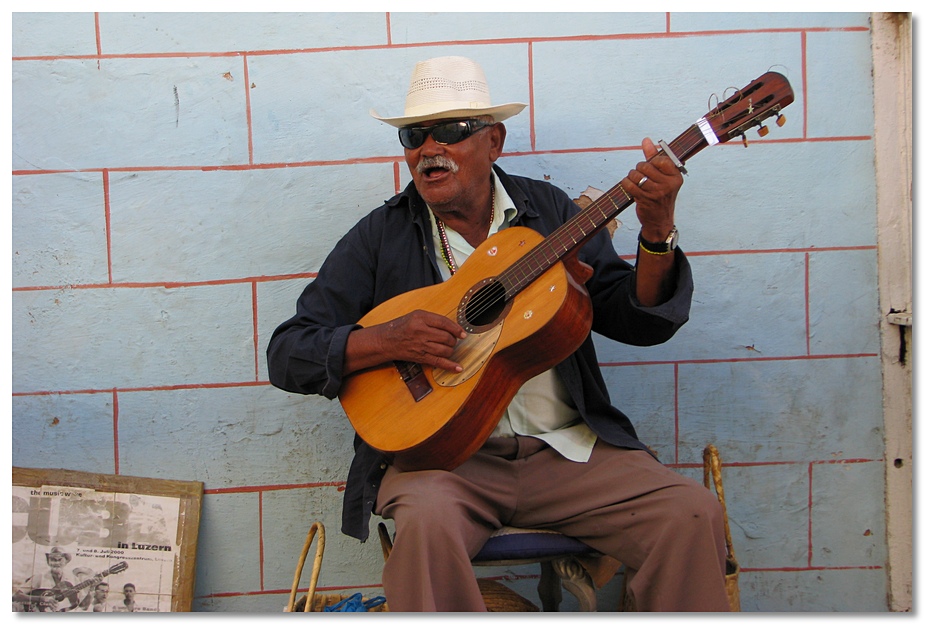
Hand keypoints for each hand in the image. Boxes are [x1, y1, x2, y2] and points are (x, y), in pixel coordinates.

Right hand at [345, 309, 466, 374]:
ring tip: (449, 347)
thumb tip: (453, 327)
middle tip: (452, 339)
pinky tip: (459, 368)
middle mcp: (421, 331)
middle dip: (453, 340)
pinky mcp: (421, 357)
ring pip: (445, 350)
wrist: (386, 340)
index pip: (444, 322)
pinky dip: (450, 366)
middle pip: (446, 337)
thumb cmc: (402, 326)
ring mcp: (421, 346)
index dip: (456, 328)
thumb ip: (433, 319)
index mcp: (420, 318)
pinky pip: (439, 362)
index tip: (463, 333)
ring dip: (451, 349)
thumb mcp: (416, 315)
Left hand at [623, 137, 682, 241]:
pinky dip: (626, 183)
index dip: (651, 162)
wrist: (659, 221)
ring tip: (635, 181)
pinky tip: (629, 186)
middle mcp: (668, 184)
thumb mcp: (662, 177)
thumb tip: (646, 140)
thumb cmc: (660, 195)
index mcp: (675, 177)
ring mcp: (657, 193)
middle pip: (645, 166)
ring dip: (631, 176)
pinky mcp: (645, 200)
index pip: (660, 159)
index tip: (651, 168)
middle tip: (640, 176)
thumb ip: (654, 157)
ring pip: (636, 175)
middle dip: (639, 169)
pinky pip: (629, 184)